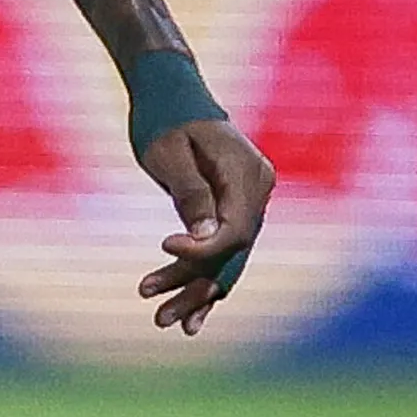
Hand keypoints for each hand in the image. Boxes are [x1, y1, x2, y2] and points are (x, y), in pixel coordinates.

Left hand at [136, 119, 272, 334]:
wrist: (171, 95)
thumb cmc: (165, 118)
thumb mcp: (170, 153)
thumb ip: (190, 194)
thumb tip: (206, 239)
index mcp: (248, 173)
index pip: (235, 228)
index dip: (202, 249)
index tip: (163, 247)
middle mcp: (257, 190)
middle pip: (233, 251)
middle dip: (196, 286)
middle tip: (159, 316)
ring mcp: (249, 202)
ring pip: (227, 258)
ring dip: (195, 291)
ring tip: (162, 321)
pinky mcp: (233, 211)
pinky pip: (223, 251)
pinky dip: (203, 279)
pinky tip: (188, 317)